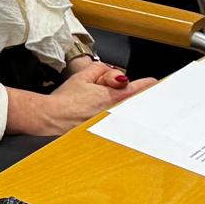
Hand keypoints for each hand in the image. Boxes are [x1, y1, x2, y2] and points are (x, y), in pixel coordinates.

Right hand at [5, 59, 155, 138]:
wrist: (51, 118)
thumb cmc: (64, 101)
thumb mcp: (82, 76)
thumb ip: (101, 69)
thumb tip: (111, 72)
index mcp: (114, 97)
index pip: (141, 89)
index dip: (149, 84)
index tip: (153, 83)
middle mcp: (116, 113)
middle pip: (135, 102)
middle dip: (129, 94)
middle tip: (114, 91)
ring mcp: (111, 125)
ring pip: (125, 113)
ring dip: (120, 107)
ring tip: (98, 103)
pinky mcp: (104, 133)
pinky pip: (115, 123)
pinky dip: (113, 119)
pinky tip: (95, 115)